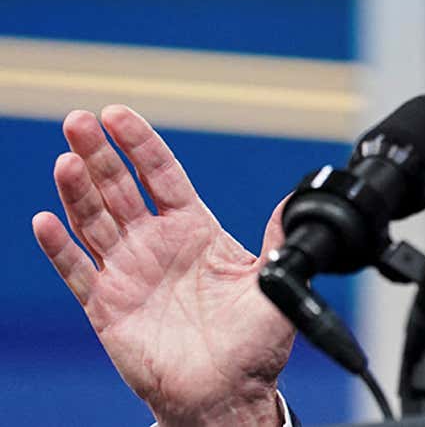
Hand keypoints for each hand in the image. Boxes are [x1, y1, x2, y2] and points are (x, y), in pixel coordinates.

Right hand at [31, 105, 293, 426]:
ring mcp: (128, 272)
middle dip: (99, 153)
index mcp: (195, 229)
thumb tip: (297, 201)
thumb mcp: (274, 280)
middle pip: (119, 188)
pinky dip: (59, 247)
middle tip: (78, 120)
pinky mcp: (107, 306)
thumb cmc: (255, 341)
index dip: (139, 143)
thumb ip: (279, 237)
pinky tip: (45, 221)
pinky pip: (78, 271)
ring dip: (77, 190)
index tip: (117, 114)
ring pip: (94, 221)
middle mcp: (156, 244)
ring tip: (65, 160)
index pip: (161, 174)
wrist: (230, 392)